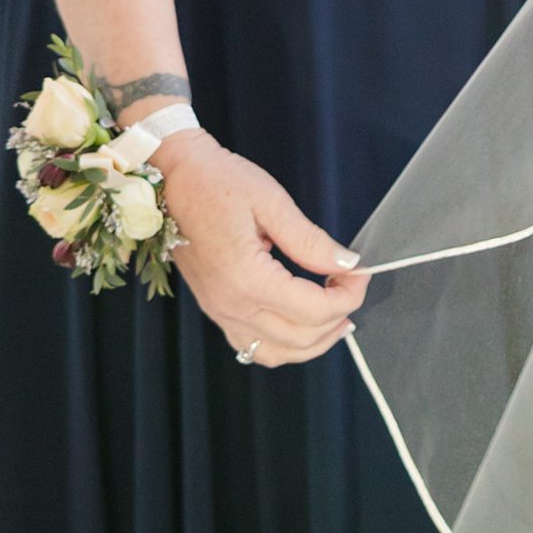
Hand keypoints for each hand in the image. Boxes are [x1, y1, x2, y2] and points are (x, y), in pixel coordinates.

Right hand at [156, 132, 367, 362]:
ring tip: (338, 316)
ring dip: (314, 342)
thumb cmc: (218, 182)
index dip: (349, 295)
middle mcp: (231, 305)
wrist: (173, 179)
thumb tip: (348, 264)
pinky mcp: (215, 309)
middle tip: (352, 285)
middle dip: (338, 316)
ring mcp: (219, 312)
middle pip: (301, 338)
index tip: (360, 271)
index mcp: (247, 279)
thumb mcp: (271, 202)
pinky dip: (283, 345)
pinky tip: (300, 323)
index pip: (314, 310)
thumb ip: (310, 241)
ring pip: (277, 353)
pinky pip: (251, 348)